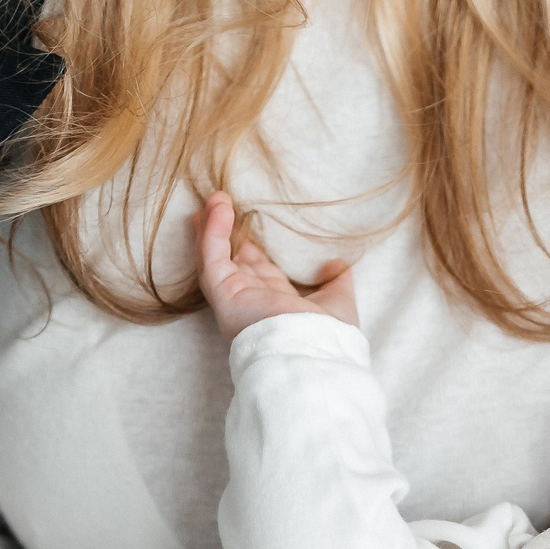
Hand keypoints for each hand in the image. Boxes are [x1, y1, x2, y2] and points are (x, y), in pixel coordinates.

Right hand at [198, 190, 358, 339]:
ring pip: (214, 258)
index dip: (249, 249)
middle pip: (230, 262)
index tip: (245, 228)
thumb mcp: (338, 302)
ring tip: (216, 197)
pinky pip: (212, 256)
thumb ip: (337, 282)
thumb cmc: (327, 335)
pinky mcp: (223, 292)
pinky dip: (212, 232)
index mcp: (275, 304)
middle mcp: (251, 301)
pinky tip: (219, 207)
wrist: (315, 351)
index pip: (258, 272)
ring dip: (212, 227)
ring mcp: (233, 297)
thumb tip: (337, 264)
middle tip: (219, 206)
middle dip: (222, 235)